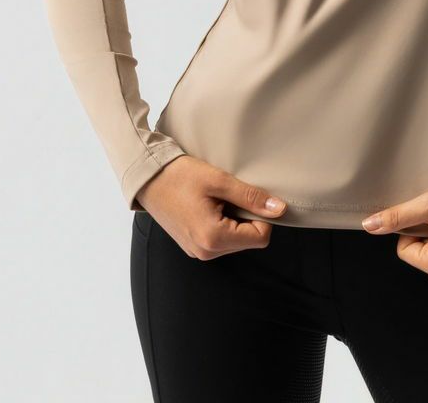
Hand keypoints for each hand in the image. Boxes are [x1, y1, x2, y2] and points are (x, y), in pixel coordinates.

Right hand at [136, 154, 287, 258]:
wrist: (147, 177)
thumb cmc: (180, 176)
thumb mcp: (219, 181)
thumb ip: (250, 197)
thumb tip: (279, 209)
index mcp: (213, 239)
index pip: (260, 237)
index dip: (262, 215)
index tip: (248, 196)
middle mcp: (206, 252)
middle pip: (248, 240)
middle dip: (246, 217)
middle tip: (228, 195)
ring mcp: (198, 251)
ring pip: (235, 240)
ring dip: (234, 219)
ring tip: (215, 199)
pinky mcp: (192, 246)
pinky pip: (220, 239)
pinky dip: (222, 222)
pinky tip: (208, 205)